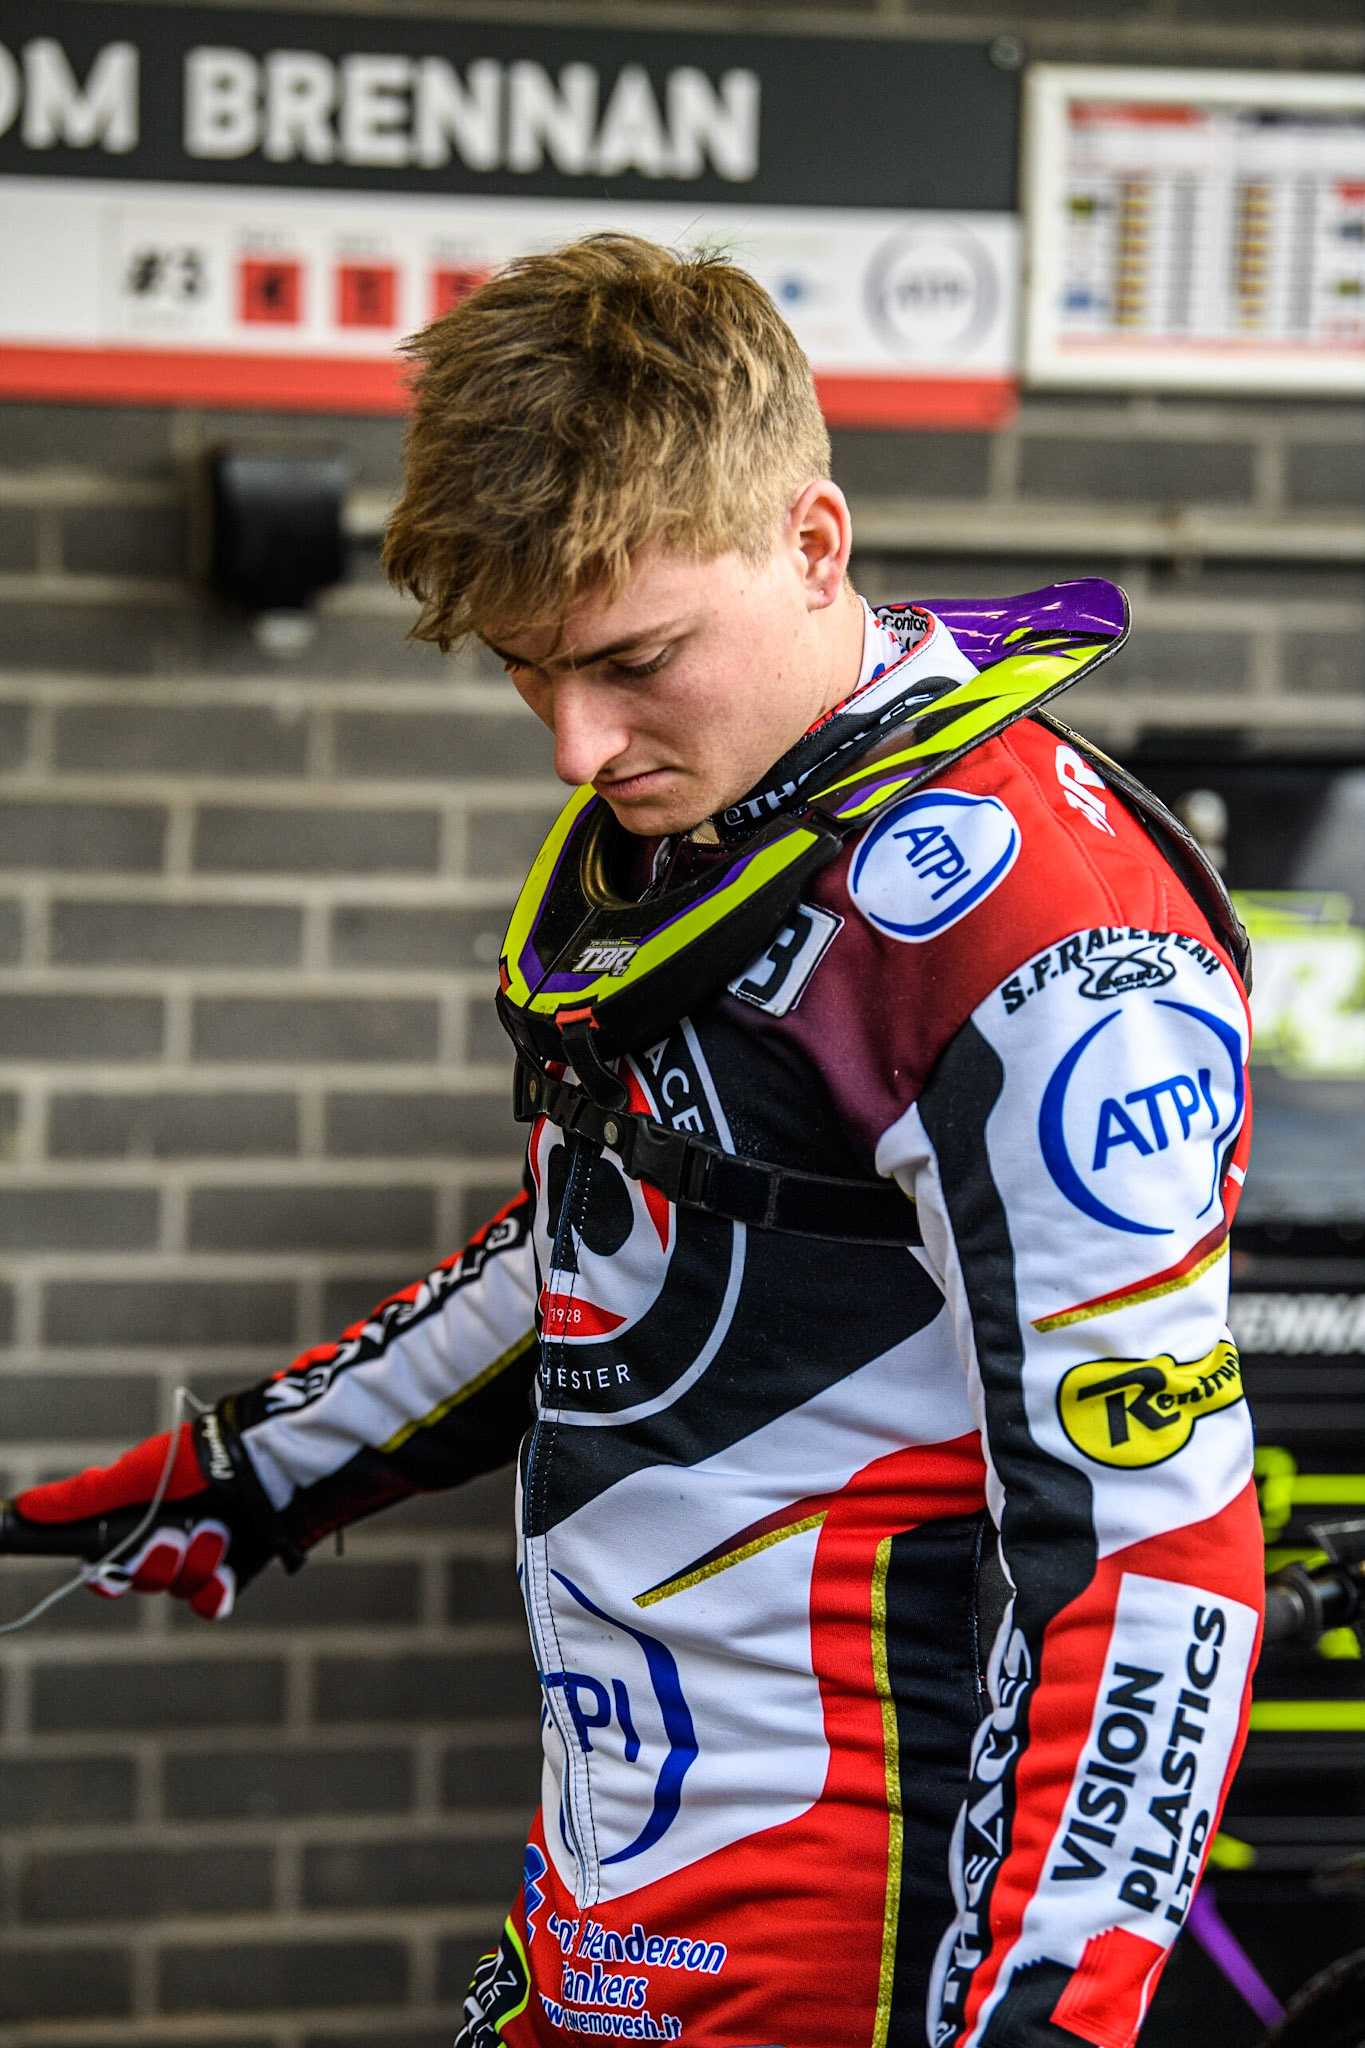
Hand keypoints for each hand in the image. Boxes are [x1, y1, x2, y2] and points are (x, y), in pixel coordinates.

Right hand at [7, 1406, 293, 1619]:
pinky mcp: (239, 1567)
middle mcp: (171, 1532)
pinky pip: (209, 1604)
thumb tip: (23, 1506)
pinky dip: (214, 1590)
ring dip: (193, 1562)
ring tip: (217, 1529)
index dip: (106, 1571)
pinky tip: (226, 1566)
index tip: (110, 1567)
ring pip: (175, 1589)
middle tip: (174, 1534)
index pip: (106, 1560)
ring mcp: (205, 1551)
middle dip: (154, 1561)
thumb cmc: (205, 1461)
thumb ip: (83, 1496)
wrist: (276, 1466)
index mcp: (144, 1510)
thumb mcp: (137, 1474)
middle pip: (140, 1579)